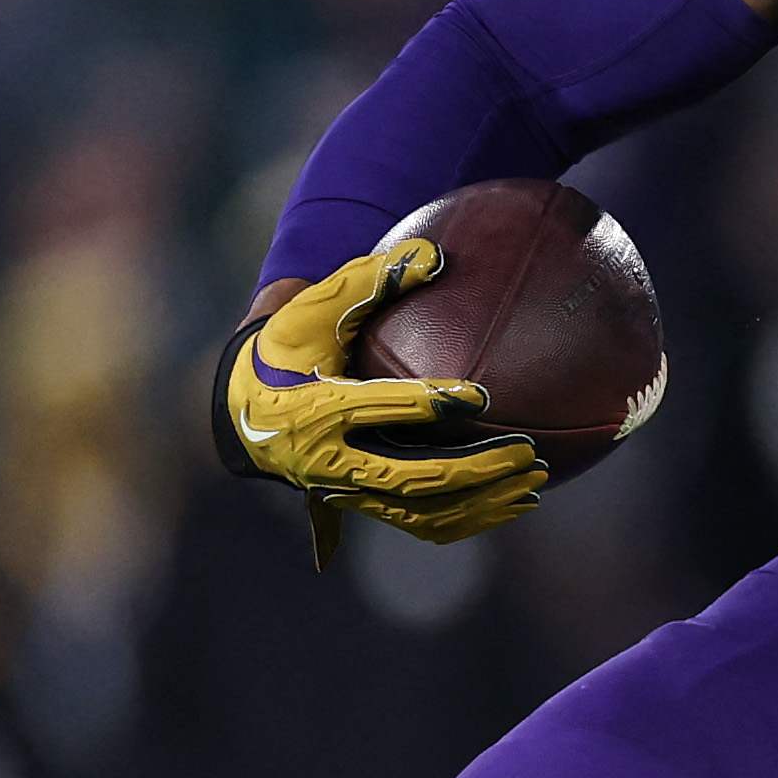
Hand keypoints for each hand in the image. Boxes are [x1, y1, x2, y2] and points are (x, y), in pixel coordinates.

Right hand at [212, 242, 543, 549]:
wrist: (244, 409)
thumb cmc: (285, 348)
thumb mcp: (313, 308)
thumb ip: (368, 279)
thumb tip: (432, 253)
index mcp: (315, 409)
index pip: (377, 407)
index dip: (428, 402)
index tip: (480, 394)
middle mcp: (330, 462)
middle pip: (411, 478)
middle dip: (474, 471)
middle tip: (526, 452)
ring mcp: (347, 493)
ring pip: (422, 515)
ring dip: (482, 505)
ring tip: (533, 486)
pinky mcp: (364, 507)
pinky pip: (422, 525)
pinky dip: (470, 520)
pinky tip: (512, 503)